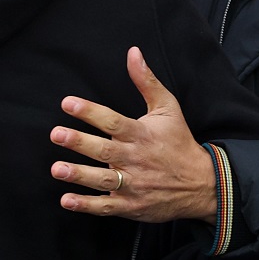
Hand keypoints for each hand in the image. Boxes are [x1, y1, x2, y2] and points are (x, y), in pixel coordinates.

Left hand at [51, 47, 216, 222]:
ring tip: (57, 168)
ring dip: (79, 174)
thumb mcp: (168, 108)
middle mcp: (135, 159)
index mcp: (142, 134)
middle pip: (104, 150)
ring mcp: (133, 184)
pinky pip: (106, 207)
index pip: (113, 121)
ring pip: (103, 179)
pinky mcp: (131, 205)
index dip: (90, 112)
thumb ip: (147, 82)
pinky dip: (87, 205)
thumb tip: (133, 52)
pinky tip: (67, 200)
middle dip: (79, 142)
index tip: (68, 103)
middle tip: (56, 134)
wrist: (202, 184)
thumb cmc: (179, 142)